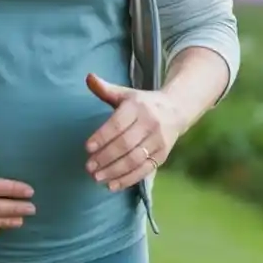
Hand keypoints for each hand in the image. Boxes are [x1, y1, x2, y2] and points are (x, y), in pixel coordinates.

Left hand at [84, 74, 183, 191]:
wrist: (175, 110)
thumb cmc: (142, 104)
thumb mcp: (125, 94)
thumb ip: (105, 89)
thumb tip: (88, 77)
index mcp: (138, 106)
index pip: (118, 124)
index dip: (102, 137)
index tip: (87, 148)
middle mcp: (150, 123)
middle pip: (125, 144)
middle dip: (105, 157)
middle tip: (89, 167)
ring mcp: (158, 141)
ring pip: (134, 159)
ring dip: (114, 171)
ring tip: (97, 177)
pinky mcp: (162, 155)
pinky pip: (144, 170)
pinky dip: (128, 180)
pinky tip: (112, 185)